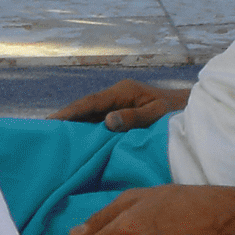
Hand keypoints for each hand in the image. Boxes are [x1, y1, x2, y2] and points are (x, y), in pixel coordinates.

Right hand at [47, 79, 189, 130]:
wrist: (192, 110)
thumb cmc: (177, 112)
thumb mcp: (157, 114)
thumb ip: (134, 117)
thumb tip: (107, 122)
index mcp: (123, 92)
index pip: (90, 102)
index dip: (69, 113)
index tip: (50, 123)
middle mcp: (117, 96)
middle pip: (85, 108)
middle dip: (65, 119)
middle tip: (42, 133)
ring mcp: (119, 105)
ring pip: (91, 115)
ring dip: (74, 126)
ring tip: (53, 140)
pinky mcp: (122, 115)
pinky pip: (99, 122)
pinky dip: (87, 130)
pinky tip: (78, 143)